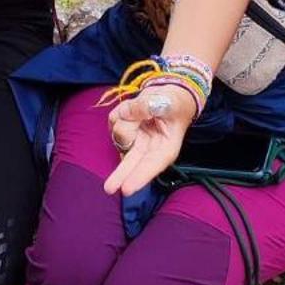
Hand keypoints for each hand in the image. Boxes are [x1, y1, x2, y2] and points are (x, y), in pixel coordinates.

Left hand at [103, 80, 199, 195]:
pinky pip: (113, 121)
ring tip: (140, 107)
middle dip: (120, 175)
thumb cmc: (174, 103)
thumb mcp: (168, 102)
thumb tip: (129, 113)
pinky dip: (119, 113)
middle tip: (109, 189)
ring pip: (119, 134)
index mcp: (165, 149)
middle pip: (132, 163)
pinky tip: (132, 109)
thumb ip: (148, 106)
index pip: (151, 165)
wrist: (170, 95)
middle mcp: (148, 149)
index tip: (126, 189)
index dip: (139, 177)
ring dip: (126, 119)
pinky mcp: (124, 131)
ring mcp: (135, 140)